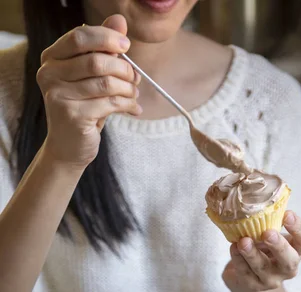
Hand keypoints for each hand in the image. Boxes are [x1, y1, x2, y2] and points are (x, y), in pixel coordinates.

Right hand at [37, 15, 141, 167]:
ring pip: (106, 84)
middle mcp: (50, 75)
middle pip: (96, 61)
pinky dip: (128, 105)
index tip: (126, 45)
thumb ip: (103, 48)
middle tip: (135, 77)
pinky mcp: (74, 116)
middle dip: (123, 68)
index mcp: (51, 59)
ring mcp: (59, 96)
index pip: (80, 37)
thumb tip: (119, 21)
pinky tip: (134, 108)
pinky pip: (110, 104)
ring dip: (128, 89)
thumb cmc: (82, 108)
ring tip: (134, 94)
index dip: (107, 38)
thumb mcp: (91, 76)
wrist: (68, 147)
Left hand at [222, 211, 300, 291]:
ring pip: (263, 268)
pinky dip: (238, 259)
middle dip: (279, 246)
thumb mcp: (270, 234)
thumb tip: (257, 195)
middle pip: (290, 260)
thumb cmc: (262, 249)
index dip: (300, 229)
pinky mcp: (252, 285)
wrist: (247, 279)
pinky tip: (233, 247)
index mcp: (297, 250)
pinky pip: (245, 272)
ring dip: (252, 253)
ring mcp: (271, 279)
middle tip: (268, 233)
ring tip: (243, 241)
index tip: (287, 214)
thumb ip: (270, 221)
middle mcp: (288, 267)